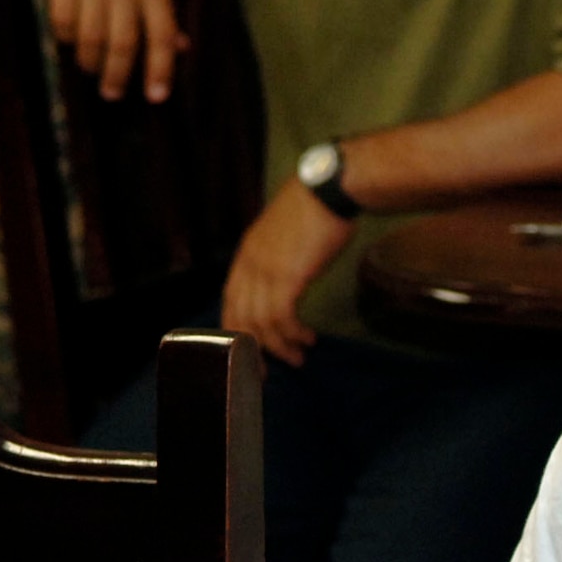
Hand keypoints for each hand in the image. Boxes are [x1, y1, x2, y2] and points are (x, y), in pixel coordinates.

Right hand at [42, 0, 189, 101]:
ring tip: (92, 72)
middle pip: (123, 43)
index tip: (156, 97)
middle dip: (118, 76)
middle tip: (113, 95)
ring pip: (90, 36)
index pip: (162, 36)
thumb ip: (167, 8)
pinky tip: (72, 43)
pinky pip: (62, 18)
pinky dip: (67, 38)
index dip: (160, 70)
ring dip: (91, 62)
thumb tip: (181, 48)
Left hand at [220, 180, 354, 365]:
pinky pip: (281, 317)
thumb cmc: (316, 208)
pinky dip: (292, 334)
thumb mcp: (286, 234)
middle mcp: (249, 264)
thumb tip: (289, 277)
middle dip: (251, 349)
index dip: (238, 329)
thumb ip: (279, 256)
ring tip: (298, 358)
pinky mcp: (287, 277)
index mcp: (247, 254)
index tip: (251, 350)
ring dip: (279, 346)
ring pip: (261, 323)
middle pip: (239, 317)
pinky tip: (306, 338)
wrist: (329, 191)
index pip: (232, 300)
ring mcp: (266, 271)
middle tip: (266, 371)